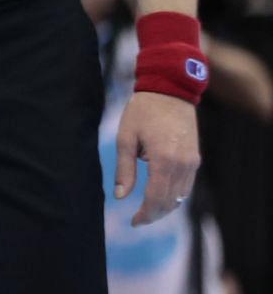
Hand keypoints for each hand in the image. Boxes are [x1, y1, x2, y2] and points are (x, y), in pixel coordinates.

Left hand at [114, 91, 200, 225]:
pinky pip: (186, 186)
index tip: (133, 222)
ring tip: (147, 210)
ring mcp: (192, 163)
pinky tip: (160, 195)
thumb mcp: (125, 138)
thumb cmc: (142, 112)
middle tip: (138, 220)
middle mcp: (182, 165)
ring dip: (165, 207)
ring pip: (181, 197)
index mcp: (163, 160)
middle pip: (170, 202)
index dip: (145, 214)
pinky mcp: (195, 159)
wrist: (169, 91)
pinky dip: (174, 195)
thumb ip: (124, 169)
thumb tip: (119, 197)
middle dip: (154, 215)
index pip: (156, 198)